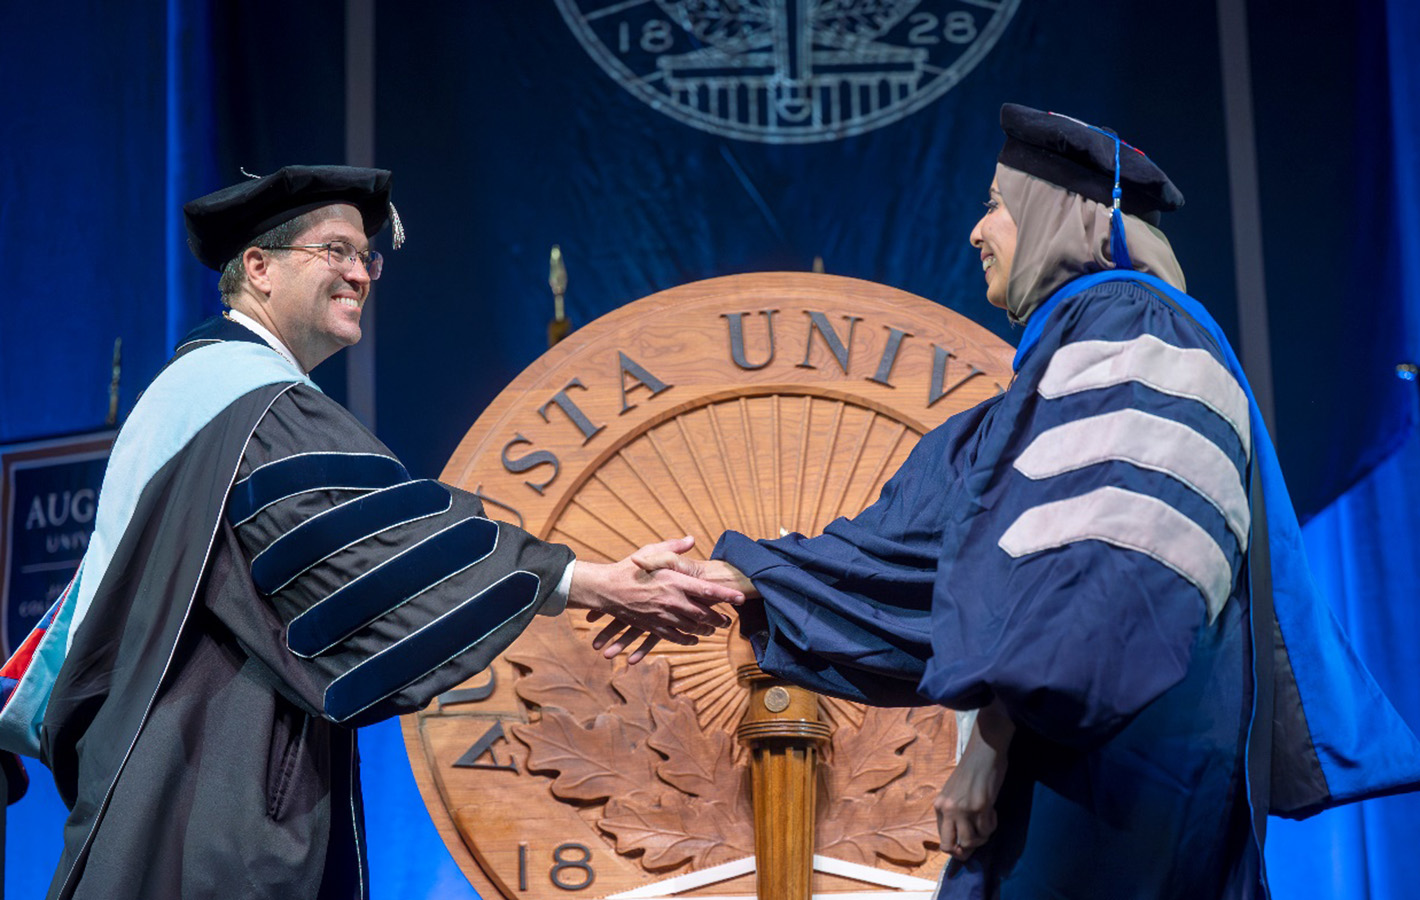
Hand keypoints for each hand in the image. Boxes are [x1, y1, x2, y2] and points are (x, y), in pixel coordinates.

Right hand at [569, 537, 743, 663]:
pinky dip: (689, 639)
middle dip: (719, 618)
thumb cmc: (629, 568)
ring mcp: (663, 616)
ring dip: (706, 629)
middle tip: (729, 619)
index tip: (741, 598)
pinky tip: (695, 638)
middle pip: (704, 613)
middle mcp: (672, 600)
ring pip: (693, 628)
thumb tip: (691, 539)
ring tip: (715, 629)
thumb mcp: (651, 551)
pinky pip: (677, 637)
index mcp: (674, 581)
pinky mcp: (654, 627)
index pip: (707, 590)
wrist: (606, 590)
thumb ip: (674, 547)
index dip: (727, 595)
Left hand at [935, 700, 1012, 861]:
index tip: (968, 840)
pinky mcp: (981, 806)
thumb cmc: (972, 770)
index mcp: (939, 805)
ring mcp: (963, 809)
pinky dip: (992, 826)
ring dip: (982, 838)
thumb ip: (955, 813)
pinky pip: (987, 830)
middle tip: (977, 841)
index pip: (942, 838)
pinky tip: (993, 811)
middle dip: (964, 852)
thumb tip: (962, 843)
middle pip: (949, 847)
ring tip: (986, 822)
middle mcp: (948, 809)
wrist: (984, 750)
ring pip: (970, 842)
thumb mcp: (956, 792)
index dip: (956, 846)